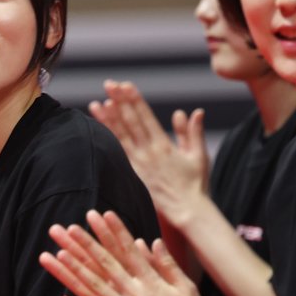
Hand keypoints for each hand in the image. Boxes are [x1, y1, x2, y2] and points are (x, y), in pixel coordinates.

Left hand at [39, 210, 213, 295]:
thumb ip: (167, 265)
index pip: (125, 250)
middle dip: (82, 244)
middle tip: (65, 228)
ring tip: (53, 255)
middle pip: (102, 265)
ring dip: (69, 272)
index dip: (111, 231)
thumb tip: (152, 241)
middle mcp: (131, 295)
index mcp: (149, 282)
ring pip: (89, 289)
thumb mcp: (186, 288)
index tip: (98, 214)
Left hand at [89, 80, 209, 227]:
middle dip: (119, 101)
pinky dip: (109, 138)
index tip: (126, 85)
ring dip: (108, 118)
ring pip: (120, 136)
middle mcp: (149, 152)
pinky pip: (118, 151)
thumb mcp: (199, 156)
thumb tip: (194, 111)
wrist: (187, 211)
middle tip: (109, 84)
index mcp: (164, 145)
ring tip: (96, 103)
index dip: (134, 99)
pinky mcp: (133, 173)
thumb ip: (192, 132)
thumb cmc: (195, 184)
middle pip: (131, 122)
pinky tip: (100, 128)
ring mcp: (139, 163)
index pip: (146, 116)